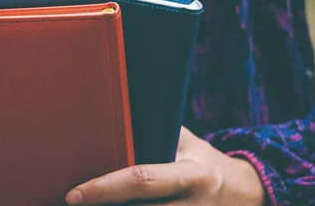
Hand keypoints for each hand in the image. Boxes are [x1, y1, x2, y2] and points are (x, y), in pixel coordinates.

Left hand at [65, 127, 265, 205]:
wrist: (244, 192)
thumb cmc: (201, 159)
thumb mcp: (185, 142)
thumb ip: (155, 134)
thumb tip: (113, 117)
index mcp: (192, 174)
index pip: (142, 181)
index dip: (106, 188)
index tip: (74, 194)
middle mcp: (192, 205)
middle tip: (70, 205)